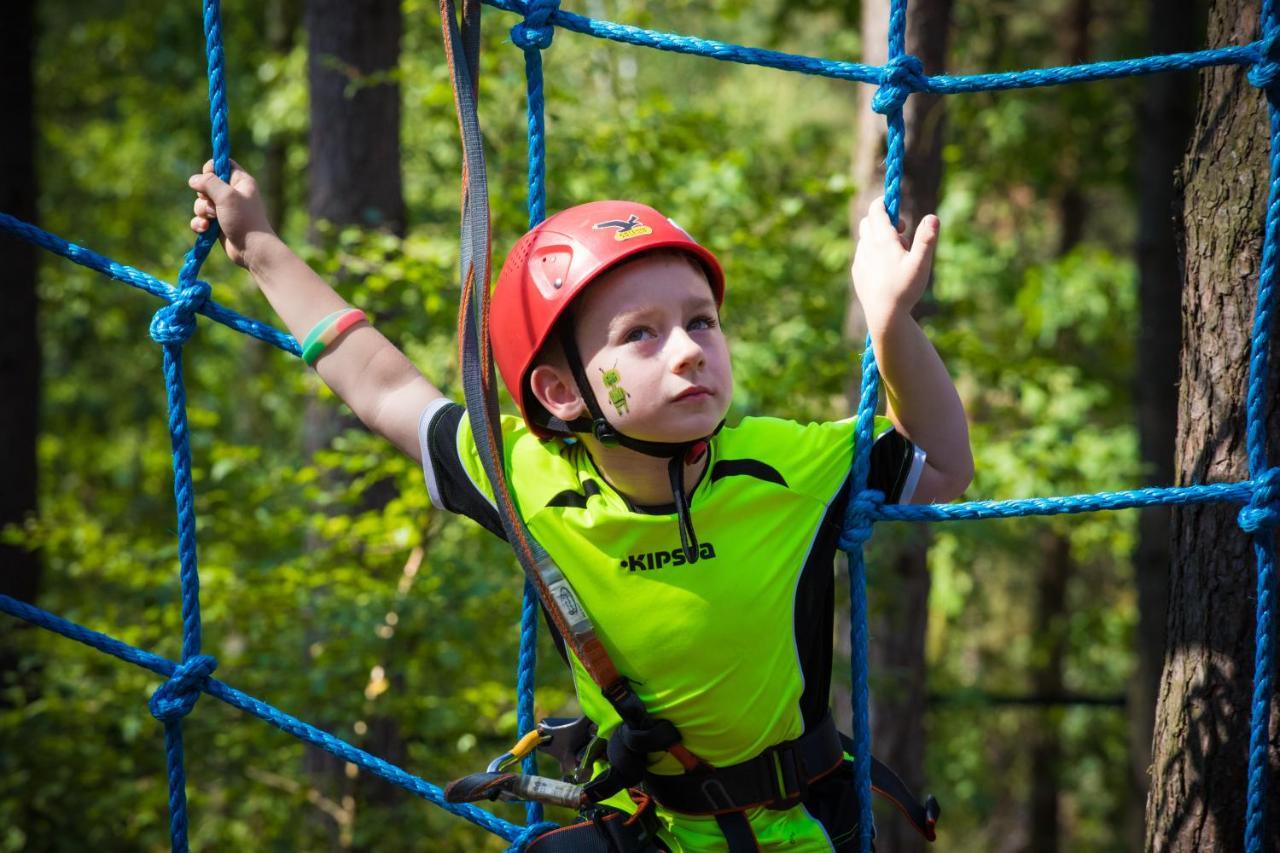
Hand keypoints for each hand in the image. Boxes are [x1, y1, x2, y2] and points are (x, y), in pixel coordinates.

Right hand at [188, 159, 275, 268]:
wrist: (252, 250)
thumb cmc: (244, 220)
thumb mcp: (227, 196)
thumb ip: (209, 182)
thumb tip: (193, 179)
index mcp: (241, 181)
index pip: (222, 164)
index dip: (211, 169)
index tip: (207, 178)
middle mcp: (233, 194)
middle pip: (206, 184)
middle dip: (204, 195)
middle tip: (213, 204)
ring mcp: (224, 210)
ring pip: (201, 203)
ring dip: (201, 211)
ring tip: (212, 220)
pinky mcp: (217, 224)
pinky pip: (200, 218)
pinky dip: (200, 223)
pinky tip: (205, 229)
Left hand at [851, 197, 939, 331]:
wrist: (884, 316)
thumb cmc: (904, 289)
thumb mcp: (921, 263)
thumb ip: (927, 239)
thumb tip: (933, 216)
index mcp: (881, 240)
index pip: (876, 210)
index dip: (884, 202)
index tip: (894, 203)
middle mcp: (866, 247)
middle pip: (868, 222)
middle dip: (884, 220)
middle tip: (902, 232)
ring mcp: (859, 260)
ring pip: (865, 239)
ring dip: (879, 238)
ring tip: (898, 254)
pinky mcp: (857, 273)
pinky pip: (863, 254)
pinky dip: (873, 252)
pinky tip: (886, 267)